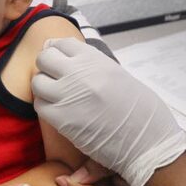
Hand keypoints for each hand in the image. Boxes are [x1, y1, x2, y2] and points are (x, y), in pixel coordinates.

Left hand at [32, 37, 185, 185]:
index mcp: (95, 59)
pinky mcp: (62, 119)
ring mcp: (68, 95)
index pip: (62, 44)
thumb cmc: (140, 110)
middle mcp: (79, 73)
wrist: (148, 141)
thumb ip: (92, 65)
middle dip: (46, 68)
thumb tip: (67, 56)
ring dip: (43, 88)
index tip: (60, 62)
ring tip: (57, 97)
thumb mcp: (118, 75)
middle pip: (44, 59)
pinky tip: (59, 112)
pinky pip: (40, 106)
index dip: (58, 53)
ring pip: (37, 82)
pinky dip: (46, 108)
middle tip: (55, 79)